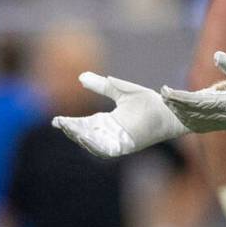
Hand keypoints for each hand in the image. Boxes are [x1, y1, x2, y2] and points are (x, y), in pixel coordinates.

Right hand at [52, 72, 188, 157]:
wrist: (169, 109)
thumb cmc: (148, 102)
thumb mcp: (120, 90)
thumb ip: (103, 85)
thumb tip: (81, 76)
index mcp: (108, 122)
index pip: (84, 125)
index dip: (70, 124)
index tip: (56, 120)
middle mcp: (111, 134)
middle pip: (86, 135)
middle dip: (72, 131)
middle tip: (61, 124)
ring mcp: (119, 141)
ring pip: (94, 144)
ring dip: (82, 138)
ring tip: (70, 129)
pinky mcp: (128, 146)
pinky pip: (108, 149)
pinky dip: (97, 145)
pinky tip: (88, 138)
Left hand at [161, 51, 225, 131]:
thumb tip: (216, 55)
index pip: (198, 102)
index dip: (180, 98)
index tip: (167, 91)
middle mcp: (224, 117)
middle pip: (193, 113)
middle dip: (176, 104)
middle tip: (162, 93)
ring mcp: (224, 122)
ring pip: (195, 121)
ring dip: (180, 112)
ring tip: (168, 101)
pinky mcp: (224, 123)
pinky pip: (202, 125)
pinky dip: (189, 120)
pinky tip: (181, 114)